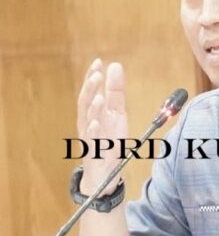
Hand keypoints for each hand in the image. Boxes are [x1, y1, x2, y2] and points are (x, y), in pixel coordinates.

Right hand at [77, 58, 127, 195]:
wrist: (104, 173)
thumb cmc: (109, 139)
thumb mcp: (116, 113)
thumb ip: (115, 92)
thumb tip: (114, 66)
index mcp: (93, 113)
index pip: (90, 92)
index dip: (92, 77)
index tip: (98, 62)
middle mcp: (88, 124)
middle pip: (85, 104)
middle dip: (90, 90)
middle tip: (97, 76)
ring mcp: (90, 139)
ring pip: (87, 122)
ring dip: (93, 109)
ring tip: (99, 97)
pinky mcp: (95, 153)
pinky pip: (92, 143)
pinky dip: (94, 133)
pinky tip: (97, 124)